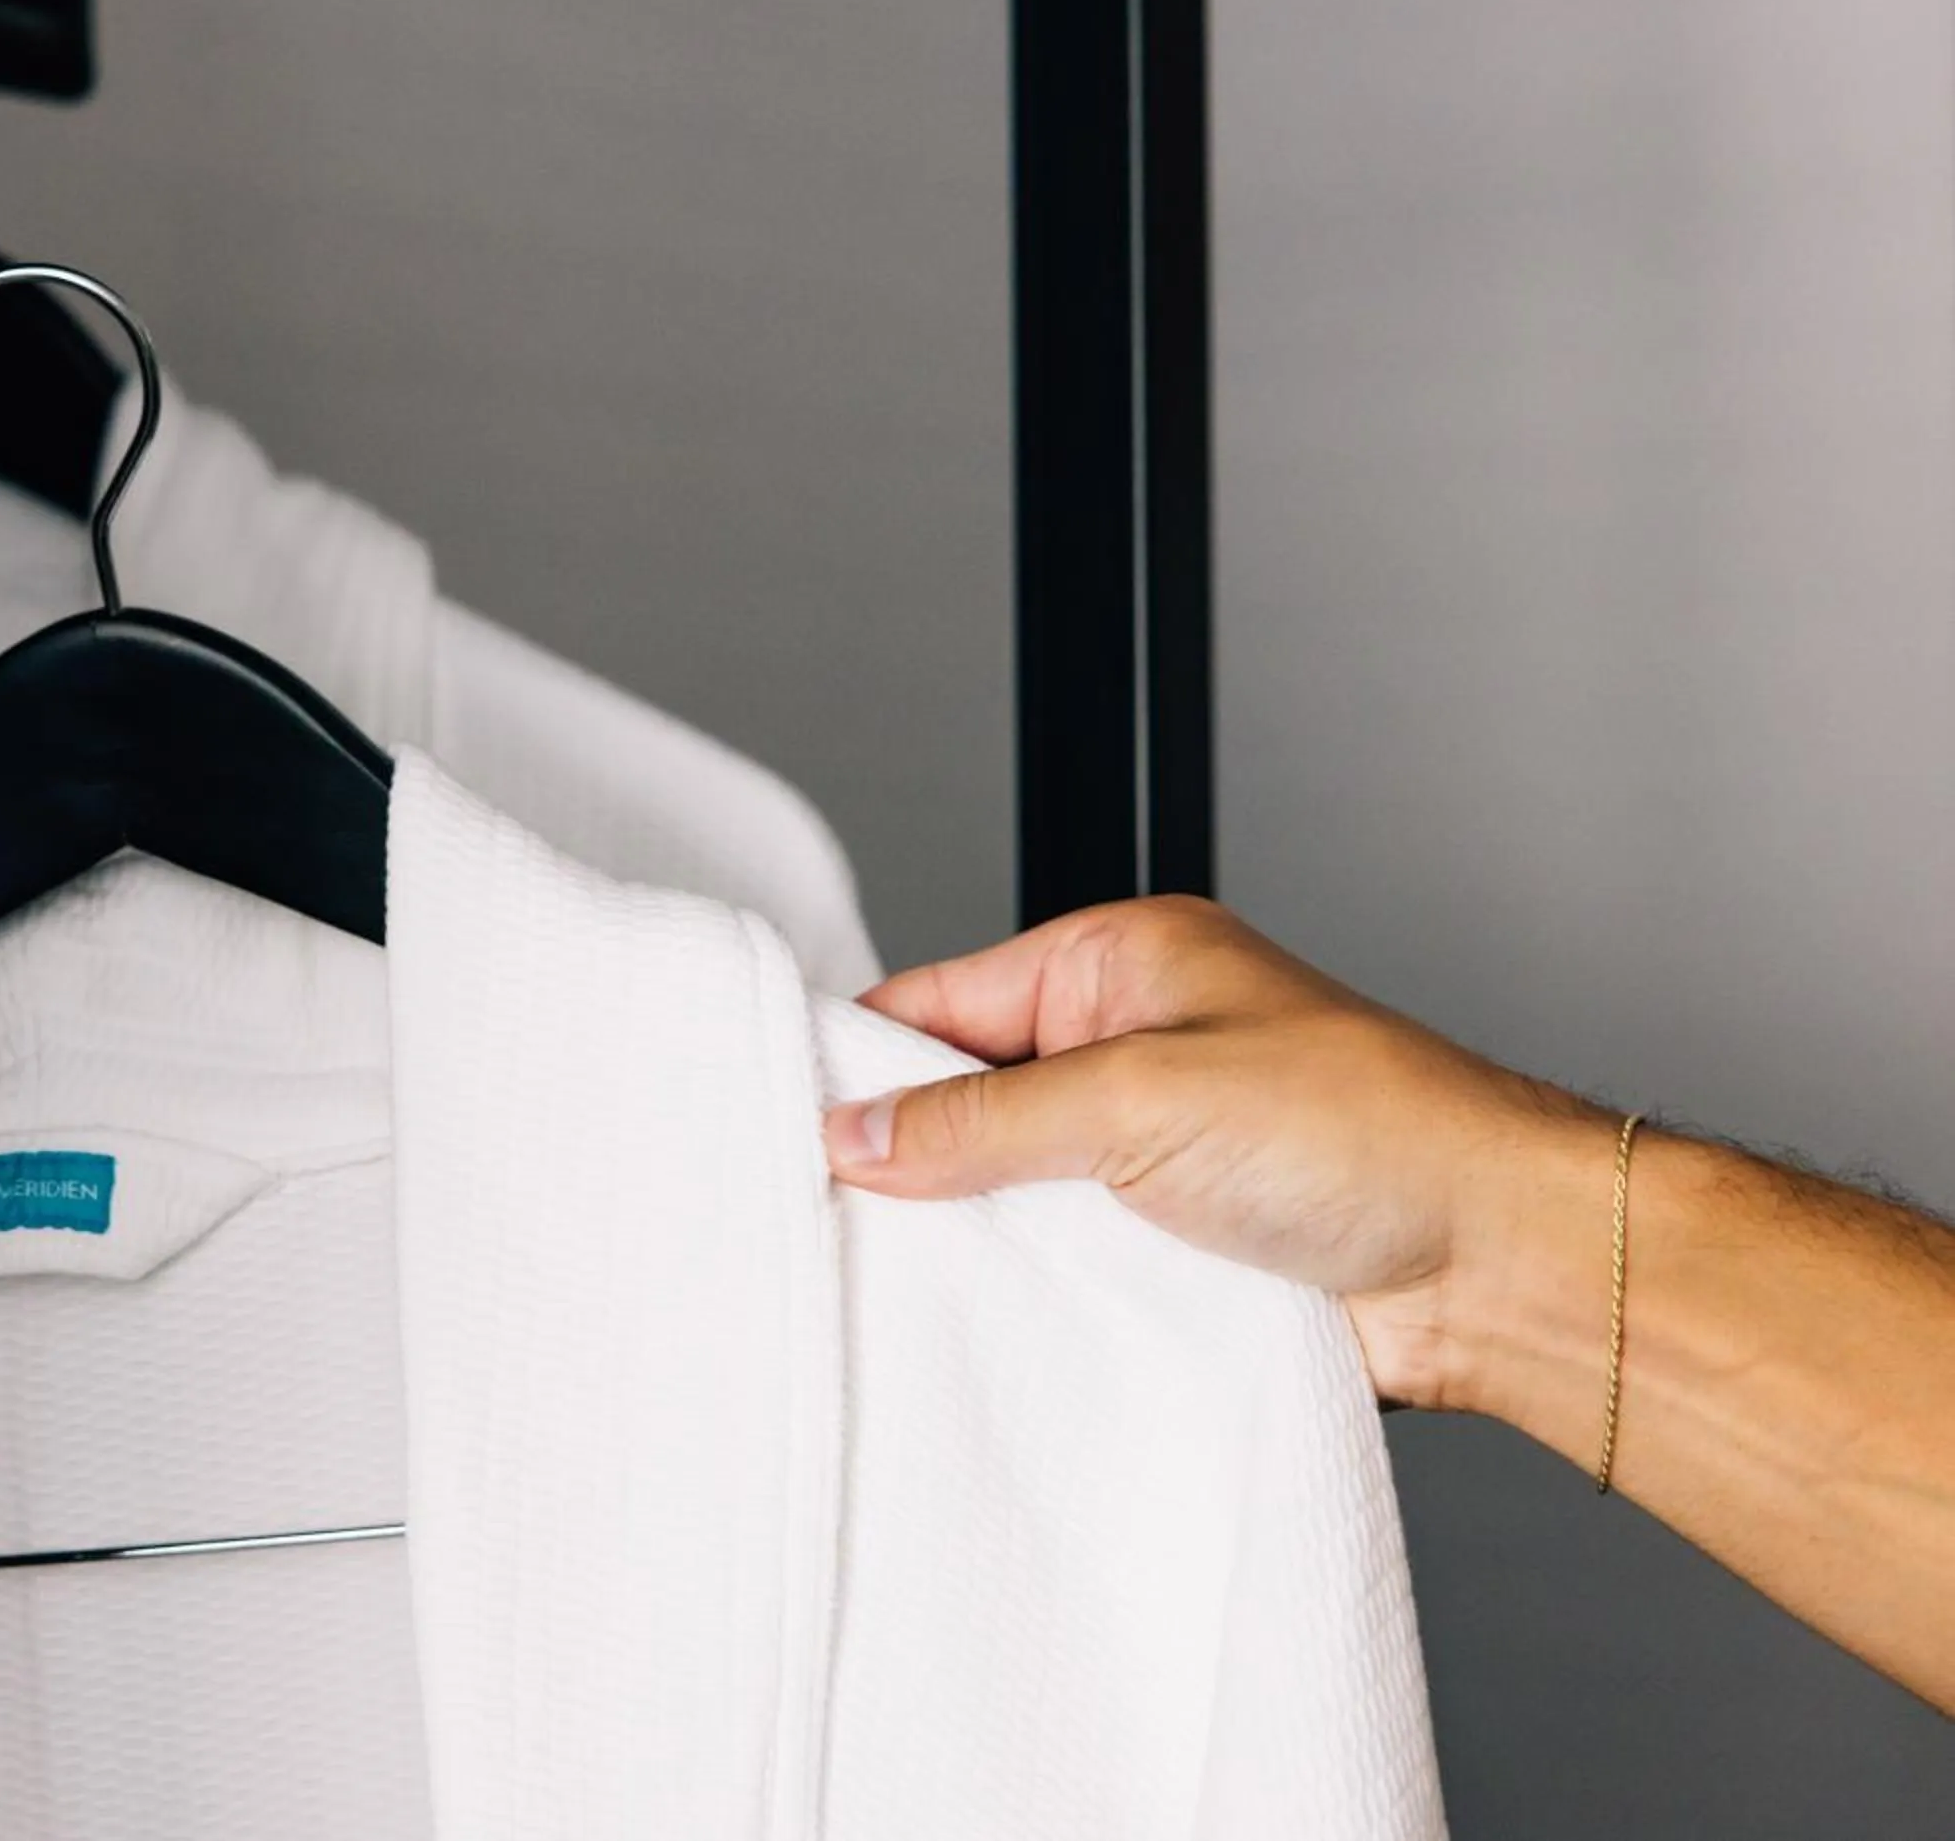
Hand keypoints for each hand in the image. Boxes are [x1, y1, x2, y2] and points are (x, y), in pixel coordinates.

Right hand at [822, 895, 1605, 1413]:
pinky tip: (1001, 1326)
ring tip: (918, 1279)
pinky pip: (1069, 1271)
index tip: (790, 1130)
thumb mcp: (1140, 1096)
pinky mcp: (1180, 1250)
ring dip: (982, 1241)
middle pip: (966, 1104)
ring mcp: (1155, 1155)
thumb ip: (985, 1117)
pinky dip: (1038, 1299)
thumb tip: (859, 1134)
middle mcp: (1132, 1050)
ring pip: (1012, 1198)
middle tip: (839, 1218)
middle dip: (913, 1162)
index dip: (862, 1064)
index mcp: (1117, 964)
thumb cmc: (1373, 1130)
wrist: (1501, 1265)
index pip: (939, 1001)